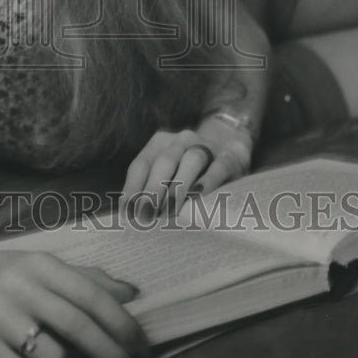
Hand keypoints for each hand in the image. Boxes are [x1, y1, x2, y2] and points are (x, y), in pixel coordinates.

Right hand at [0, 244, 149, 357]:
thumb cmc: (2, 274)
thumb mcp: (41, 267)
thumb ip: (86, 278)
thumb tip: (132, 294)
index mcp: (41, 264)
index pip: (92, 295)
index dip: (123, 325)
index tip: (144, 349)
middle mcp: (21, 285)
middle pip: (79, 327)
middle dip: (113, 355)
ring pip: (54, 356)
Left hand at [120, 121, 251, 218]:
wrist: (231, 148)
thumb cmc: (192, 171)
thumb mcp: (171, 174)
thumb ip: (153, 189)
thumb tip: (133, 217)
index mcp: (160, 143)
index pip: (141, 164)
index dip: (132, 187)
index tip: (127, 212)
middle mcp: (181, 140)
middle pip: (164, 162)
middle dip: (153, 190)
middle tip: (146, 216)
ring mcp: (206, 146)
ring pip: (191, 161)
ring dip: (178, 187)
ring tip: (169, 212)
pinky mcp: (229, 157)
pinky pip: (217, 168)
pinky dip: (207, 182)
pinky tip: (198, 198)